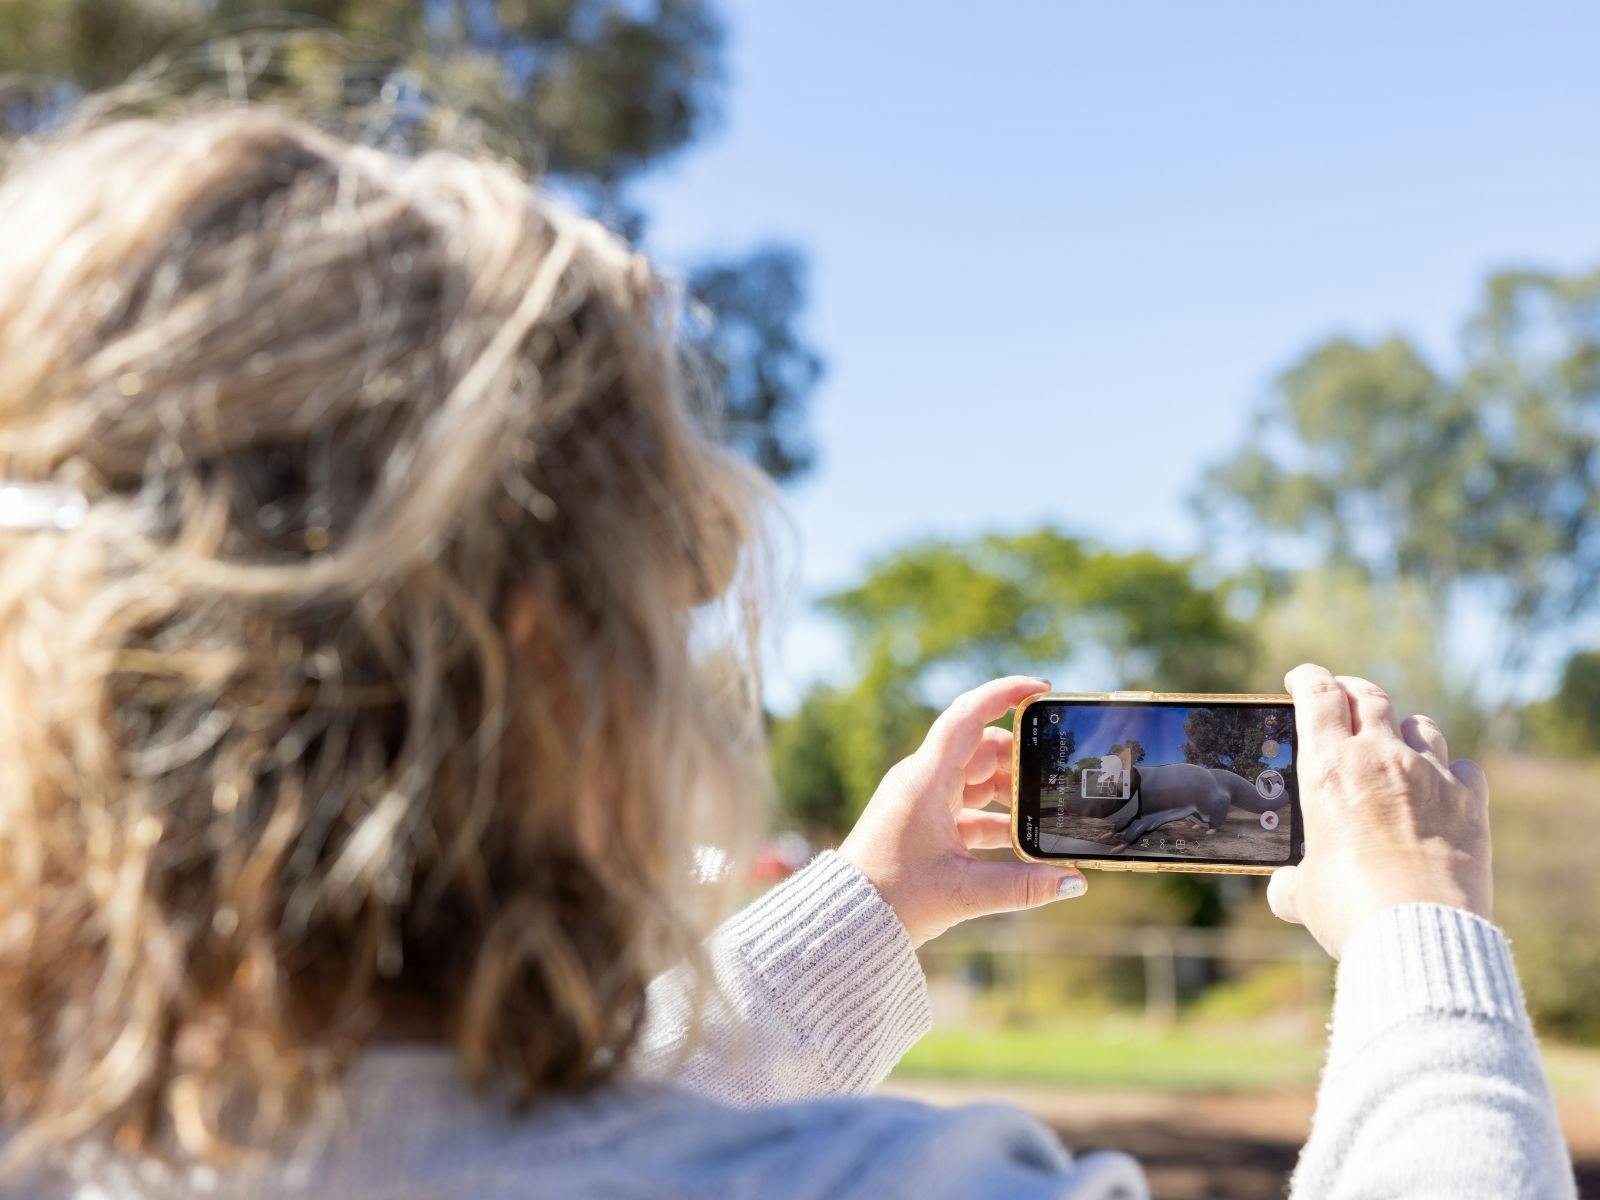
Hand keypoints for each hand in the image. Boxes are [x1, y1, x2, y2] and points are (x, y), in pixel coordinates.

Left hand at [839, 676, 1087, 947]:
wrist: (847, 920)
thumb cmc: (895, 899)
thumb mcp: (964, 892)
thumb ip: (1023, 887)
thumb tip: (1074, 881)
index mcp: (925, 780)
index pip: (967, 716)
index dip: (1004, 694)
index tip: (1042, 688)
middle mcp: (922, 780)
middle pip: (980, 747)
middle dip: (1021, 756)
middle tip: (1058, 772)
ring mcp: (921, 799)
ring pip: (976, 777)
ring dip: (1010, 790)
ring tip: (1047, 808)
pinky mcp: (922, 821)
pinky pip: (966, 805)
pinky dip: (995, 816)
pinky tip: (1023, 837)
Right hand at [1268, 663, 1491, 957]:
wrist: (1417, 931)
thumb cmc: (1348, 908)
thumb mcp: (1302, 893)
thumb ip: (1291, 880)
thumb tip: (1284, 890)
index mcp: (1328, 768)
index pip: (1317, 694)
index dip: (1307, 678)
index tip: (1301, 678)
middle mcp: (1379, 758)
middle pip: (1369, 697)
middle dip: (1352, 690)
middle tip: (1344, 695)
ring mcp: (1430, 775)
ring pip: (1420, 725)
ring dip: (1404, 727)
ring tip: (1398, 740)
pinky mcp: (1469, 801)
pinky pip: (1464, 768)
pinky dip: (1452, 772)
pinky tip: (1445, 786)